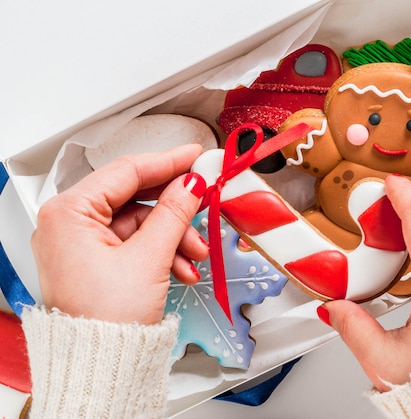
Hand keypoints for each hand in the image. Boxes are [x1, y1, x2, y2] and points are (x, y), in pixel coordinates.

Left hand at [31, 144, 208, 324]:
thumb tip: (192, 183)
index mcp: (68, 213)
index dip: (167, 161)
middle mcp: (69, 224)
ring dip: (173, 238)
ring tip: (196, 255)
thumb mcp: (149, 257)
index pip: (125, 171)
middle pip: (135, 198)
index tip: (195, 155)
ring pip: (140, 224)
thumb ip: (174, 212)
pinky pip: (136, 244)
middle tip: (204, 200)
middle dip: (175, 209)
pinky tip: (182, 268)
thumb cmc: (105, 321)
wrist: (100, 367)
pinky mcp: (96, 262)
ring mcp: (82, 244)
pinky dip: (162, 253)